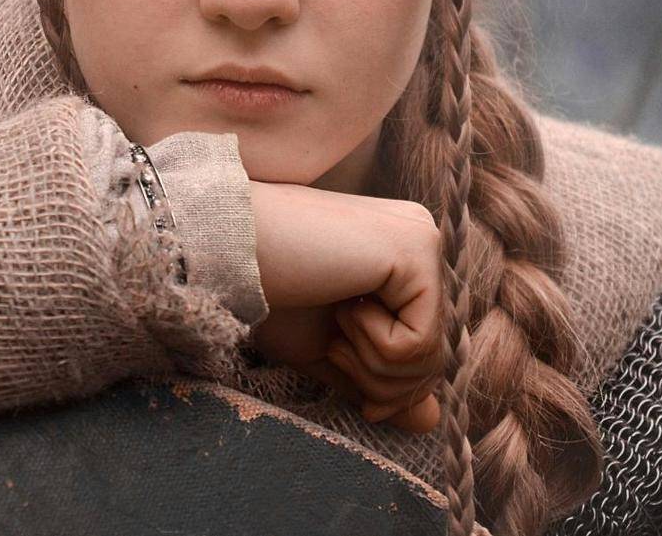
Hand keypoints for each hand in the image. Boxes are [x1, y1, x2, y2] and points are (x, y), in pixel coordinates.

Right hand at [247, 180, 442, 432]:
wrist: (227, 250)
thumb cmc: (267, 292)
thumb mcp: (327, 349)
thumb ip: (378, 377)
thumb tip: (430, 422)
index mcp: (402, 259)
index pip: (427, 348)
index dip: (394, 389)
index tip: (359, 395)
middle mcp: (421, 239)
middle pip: (434, 356)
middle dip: (381, 381)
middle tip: (335, 345)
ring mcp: (421, 239)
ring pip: (429, 354)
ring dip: (370, 362)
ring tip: (336, 322)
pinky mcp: (414, 248)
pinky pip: (418, 340)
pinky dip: (372, 344)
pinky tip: (342, 303)